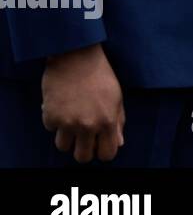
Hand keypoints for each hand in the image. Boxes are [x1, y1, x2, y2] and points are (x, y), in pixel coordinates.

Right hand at [42, 43, 124, 162]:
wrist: (76, 56)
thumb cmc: (100, 75)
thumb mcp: (116, 97)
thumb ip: (118, 122)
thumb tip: (119, 143)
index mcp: (108, 121)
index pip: (107, 154)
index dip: (103, 151)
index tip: (99, 144)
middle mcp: (88, 125)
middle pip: (82, 157)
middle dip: (83, 150)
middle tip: (82, 137)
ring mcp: (68, 122)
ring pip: (63, 147)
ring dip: (67, 136)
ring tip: (71, 119)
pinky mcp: (50, 116)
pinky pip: (51, 129)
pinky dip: (55, 120)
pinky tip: (61, 104)